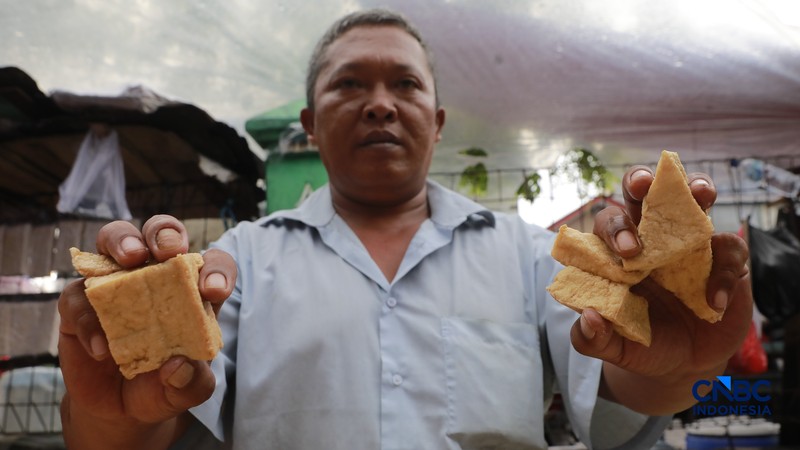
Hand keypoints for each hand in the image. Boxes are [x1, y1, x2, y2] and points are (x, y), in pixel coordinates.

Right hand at [58, 215, 235, 446]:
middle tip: (167, 251)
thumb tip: (178, 368)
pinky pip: (77, 296)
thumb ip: (192, 383)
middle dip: (166, 233)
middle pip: (161, 233)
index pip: (212, 264)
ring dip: (122, 240)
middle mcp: (155, 276)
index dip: (217, 270)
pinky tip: (101, 348)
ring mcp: (115, 284)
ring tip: (130, 259)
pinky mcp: (79, 304)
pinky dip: (87, 317)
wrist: (121, 409)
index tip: (214, 290)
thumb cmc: (164, 387)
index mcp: (193, 290)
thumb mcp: (187, 392)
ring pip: (114, 239)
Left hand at [573, 167, 752, 413]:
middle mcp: (652, 238)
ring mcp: (690, 242)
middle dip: (640, 181)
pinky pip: (730, 249)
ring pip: (692, 200)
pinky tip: (715, 302)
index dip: (614, 230)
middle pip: (642, 194)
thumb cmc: (642, 343)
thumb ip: (593, 338)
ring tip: (699, 193)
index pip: (609, 225)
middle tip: (643, 187)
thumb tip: (587, 318)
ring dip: (695, 188)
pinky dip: (725, 272)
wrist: (684, 364)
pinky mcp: (725, 258)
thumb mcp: (615, 347)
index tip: (626, 251)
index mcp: (618, 252)